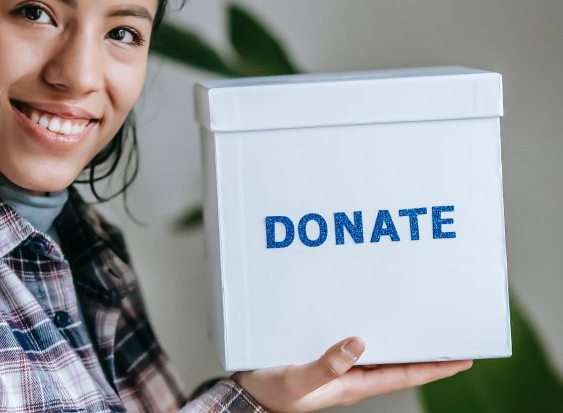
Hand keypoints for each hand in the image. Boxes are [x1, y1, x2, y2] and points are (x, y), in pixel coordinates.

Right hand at [231, 337, 472, 411]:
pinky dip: (369, 331)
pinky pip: (354, 344)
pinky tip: (368, 318)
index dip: (436, 368)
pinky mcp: (323, 356)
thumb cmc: (274, 394)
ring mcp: (340, 367)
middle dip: (425, 351)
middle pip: (399, 362)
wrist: (249, 395)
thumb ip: (328, 365)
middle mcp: (353, 375)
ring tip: (419, 323)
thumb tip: (358, 343)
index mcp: (355, 385)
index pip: (406, 375)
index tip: (463, 357)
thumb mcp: (301, 382)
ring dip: (400, 340)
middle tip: (448, 334)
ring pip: (380, 352)